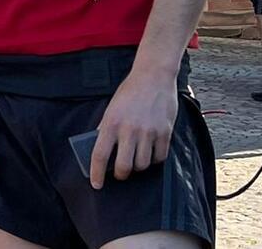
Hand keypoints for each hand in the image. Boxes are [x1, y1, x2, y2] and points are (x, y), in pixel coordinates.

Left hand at [89, 68, 177, 188]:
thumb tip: (101, 148)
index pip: (99, 154)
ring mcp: (148, 133)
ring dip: (138, 167)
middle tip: (120, 174)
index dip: (96, 173)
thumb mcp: (111, 108)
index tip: (96, 184)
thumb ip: (107, 127)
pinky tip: (151, 154)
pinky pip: (160, 158)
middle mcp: (129, 130)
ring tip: (135, 160)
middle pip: (124, 166)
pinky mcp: (165, 133)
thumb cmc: (129, 92)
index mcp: (111, 123)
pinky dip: (155, 160)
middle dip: (121, 175)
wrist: (153, 77)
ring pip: (142, 165)